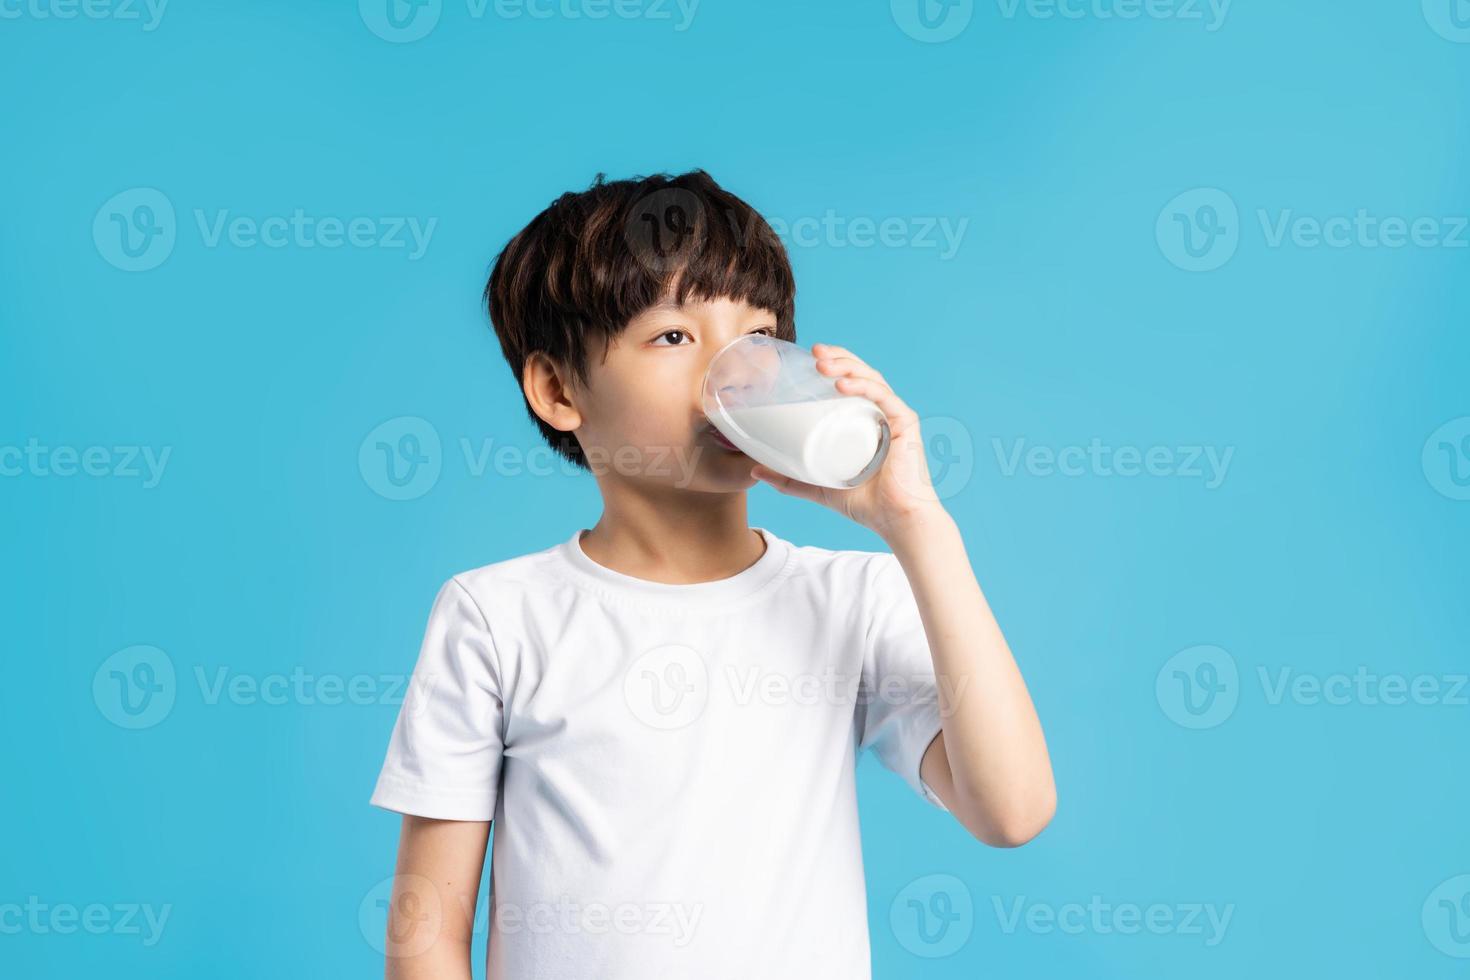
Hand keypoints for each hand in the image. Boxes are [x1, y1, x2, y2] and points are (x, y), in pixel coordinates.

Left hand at [748, 342, 946, 540]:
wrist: (896, 520)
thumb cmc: (865, 503)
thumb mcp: (818, 487)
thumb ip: (789, 479)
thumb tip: (754, 470)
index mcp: (865, 418)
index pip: (851, 380)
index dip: (833, 363)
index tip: (808, 357)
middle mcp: (882, 412)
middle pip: (860, 373)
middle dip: (838, 357)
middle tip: (813, 352)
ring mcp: (895, 416)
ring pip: (872, 379)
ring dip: (847, 366)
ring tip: (823, 364)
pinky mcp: (906, 424)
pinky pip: (884, 397)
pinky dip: (864, 387)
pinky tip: (843, 384)